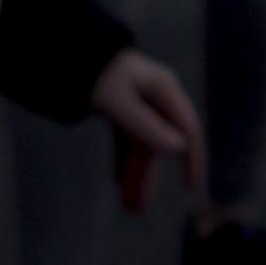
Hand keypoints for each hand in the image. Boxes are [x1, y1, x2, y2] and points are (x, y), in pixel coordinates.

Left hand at [88, 47, 204, 215]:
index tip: (190, 187)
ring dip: (136, 173)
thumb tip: (179, 148)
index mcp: (166, 91)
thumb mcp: (121, 102)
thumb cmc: (101, 76)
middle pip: (161, 143)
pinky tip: (118, 182)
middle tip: (140, 207)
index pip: (188, 128)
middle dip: (152, 176)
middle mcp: (158, 100)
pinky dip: (124, 161)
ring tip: (128, 203)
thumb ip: (148, 125)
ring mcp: (141, 107)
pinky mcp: (125, 112)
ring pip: (144, 147)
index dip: (193, 158)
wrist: (72, 56)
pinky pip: (128, 142)